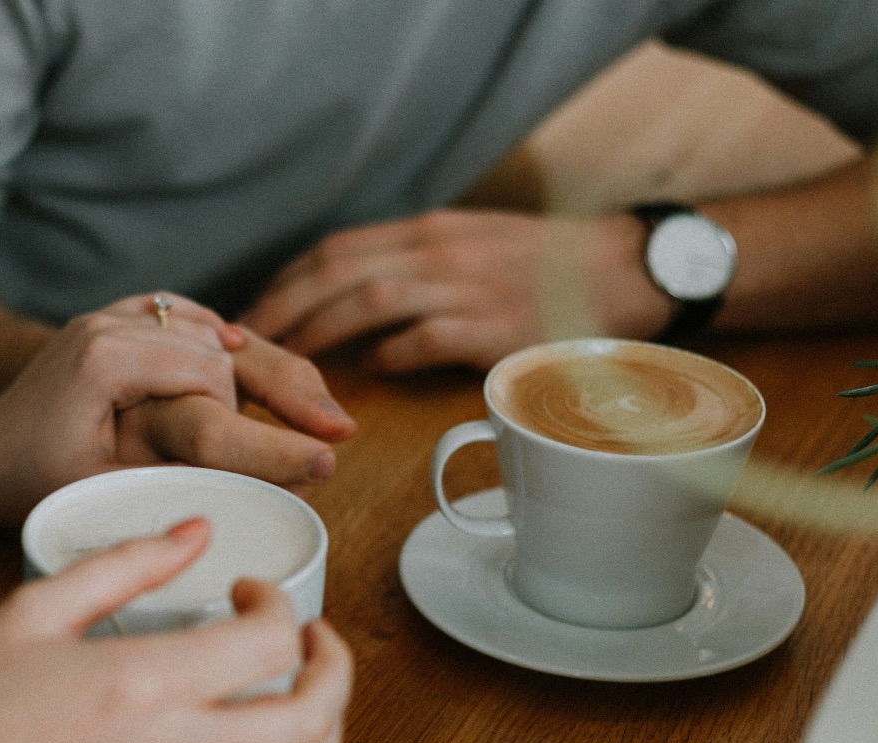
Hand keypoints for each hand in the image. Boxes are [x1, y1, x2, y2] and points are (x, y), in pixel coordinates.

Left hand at [0, 293, 353, 536]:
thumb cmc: (34, 482)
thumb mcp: (106, 488)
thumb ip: (176, 472)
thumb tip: (261, 484)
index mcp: (105, 356)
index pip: (211, 377)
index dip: (261, 423)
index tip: (314, 460)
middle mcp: (110, 321)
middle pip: (222, 345)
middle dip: (286, 387)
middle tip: (340, 430)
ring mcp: (113, 315)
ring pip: (212, 330)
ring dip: (264, 366)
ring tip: (319, 410)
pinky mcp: (118, 320)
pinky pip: (188, 319)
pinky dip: (225, 340)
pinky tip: (260, 360)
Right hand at [0, 520, 353, 742]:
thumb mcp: (32, 610)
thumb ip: (123, 564)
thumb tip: (195, 532)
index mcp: (146, 681)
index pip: (269, 640)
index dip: (278, 603)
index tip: (250, 592)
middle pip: (311, 717)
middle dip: (334, 668)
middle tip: (312, 642)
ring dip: (327, 738)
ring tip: (309, 705)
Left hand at [239, 209, 671, 373]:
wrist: (631, 269)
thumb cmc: (551, 268)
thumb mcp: (476, 246)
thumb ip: (419, 266)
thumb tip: (360, 304)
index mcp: (430, 232)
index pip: (337, 248)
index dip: (287, 281)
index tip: (254, 312)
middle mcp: (440, 251)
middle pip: (337, 270)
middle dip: (283, 308)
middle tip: (247, 346)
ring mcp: (467, 286)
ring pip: (369, 300)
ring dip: (320, 332)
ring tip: (289, 364)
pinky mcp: (495, 326)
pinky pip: (424, 338)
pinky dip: (388, 355)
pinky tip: (368, 374)